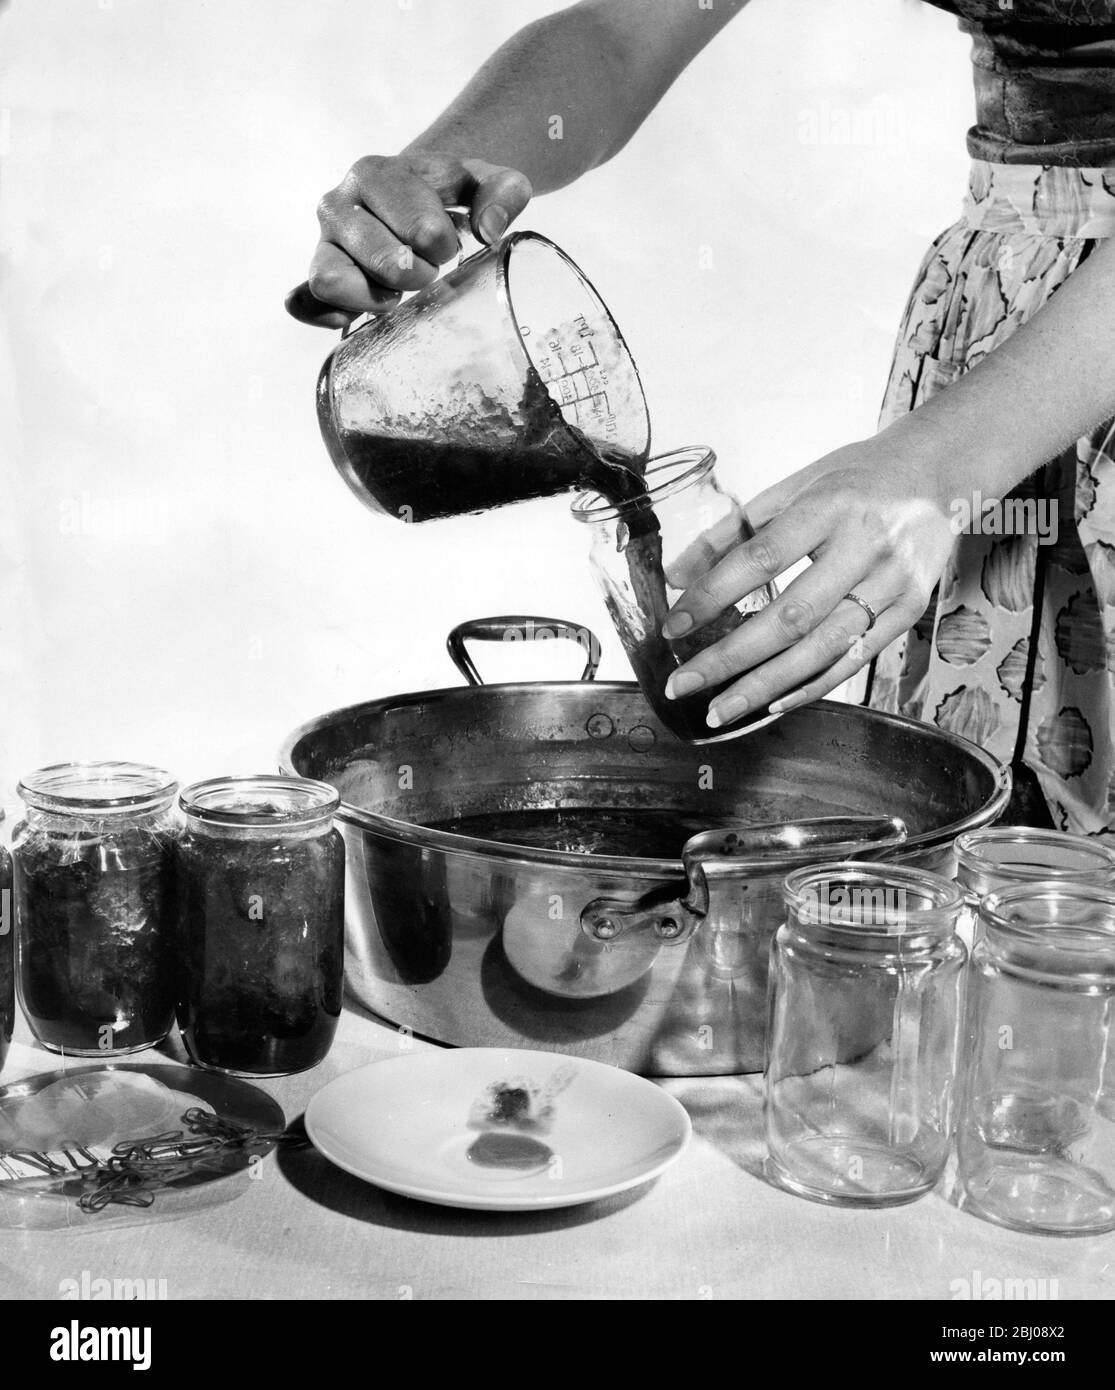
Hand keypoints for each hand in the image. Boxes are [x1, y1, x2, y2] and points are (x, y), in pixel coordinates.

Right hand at [285, 151, 531, 326]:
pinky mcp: (318, 278)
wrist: (416, 197)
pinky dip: (331, 316)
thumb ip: (503, 192)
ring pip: (331, 280)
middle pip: (378, 257)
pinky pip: (307, 304)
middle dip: (416, 274)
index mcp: (376, 174)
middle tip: (428, 270)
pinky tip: (359, 318)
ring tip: (397, 292)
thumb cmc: (452, 194)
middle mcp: (338, 205)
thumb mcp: (486, 180)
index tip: (449, 242)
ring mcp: (323, 244)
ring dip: (375, 298)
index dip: (443, 245)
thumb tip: (489, 231)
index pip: (416, 226)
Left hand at [660, 430, 958, 727]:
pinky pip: (854, 660)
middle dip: (730, 658)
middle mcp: (866, 547)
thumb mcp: (791, 488)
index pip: (760, 560)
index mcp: (829, 507)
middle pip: (790, 617)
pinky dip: (811, 686)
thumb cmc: (856, 479)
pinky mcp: (910, 611)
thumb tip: (675, 578)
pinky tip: (772, 703)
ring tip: (721, 710)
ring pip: (822, 649)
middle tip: (683, 684)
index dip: (712, 596)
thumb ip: (730, 532)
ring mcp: (893, 584)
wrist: (938, 473)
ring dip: (765, 686)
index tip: (673, 626)